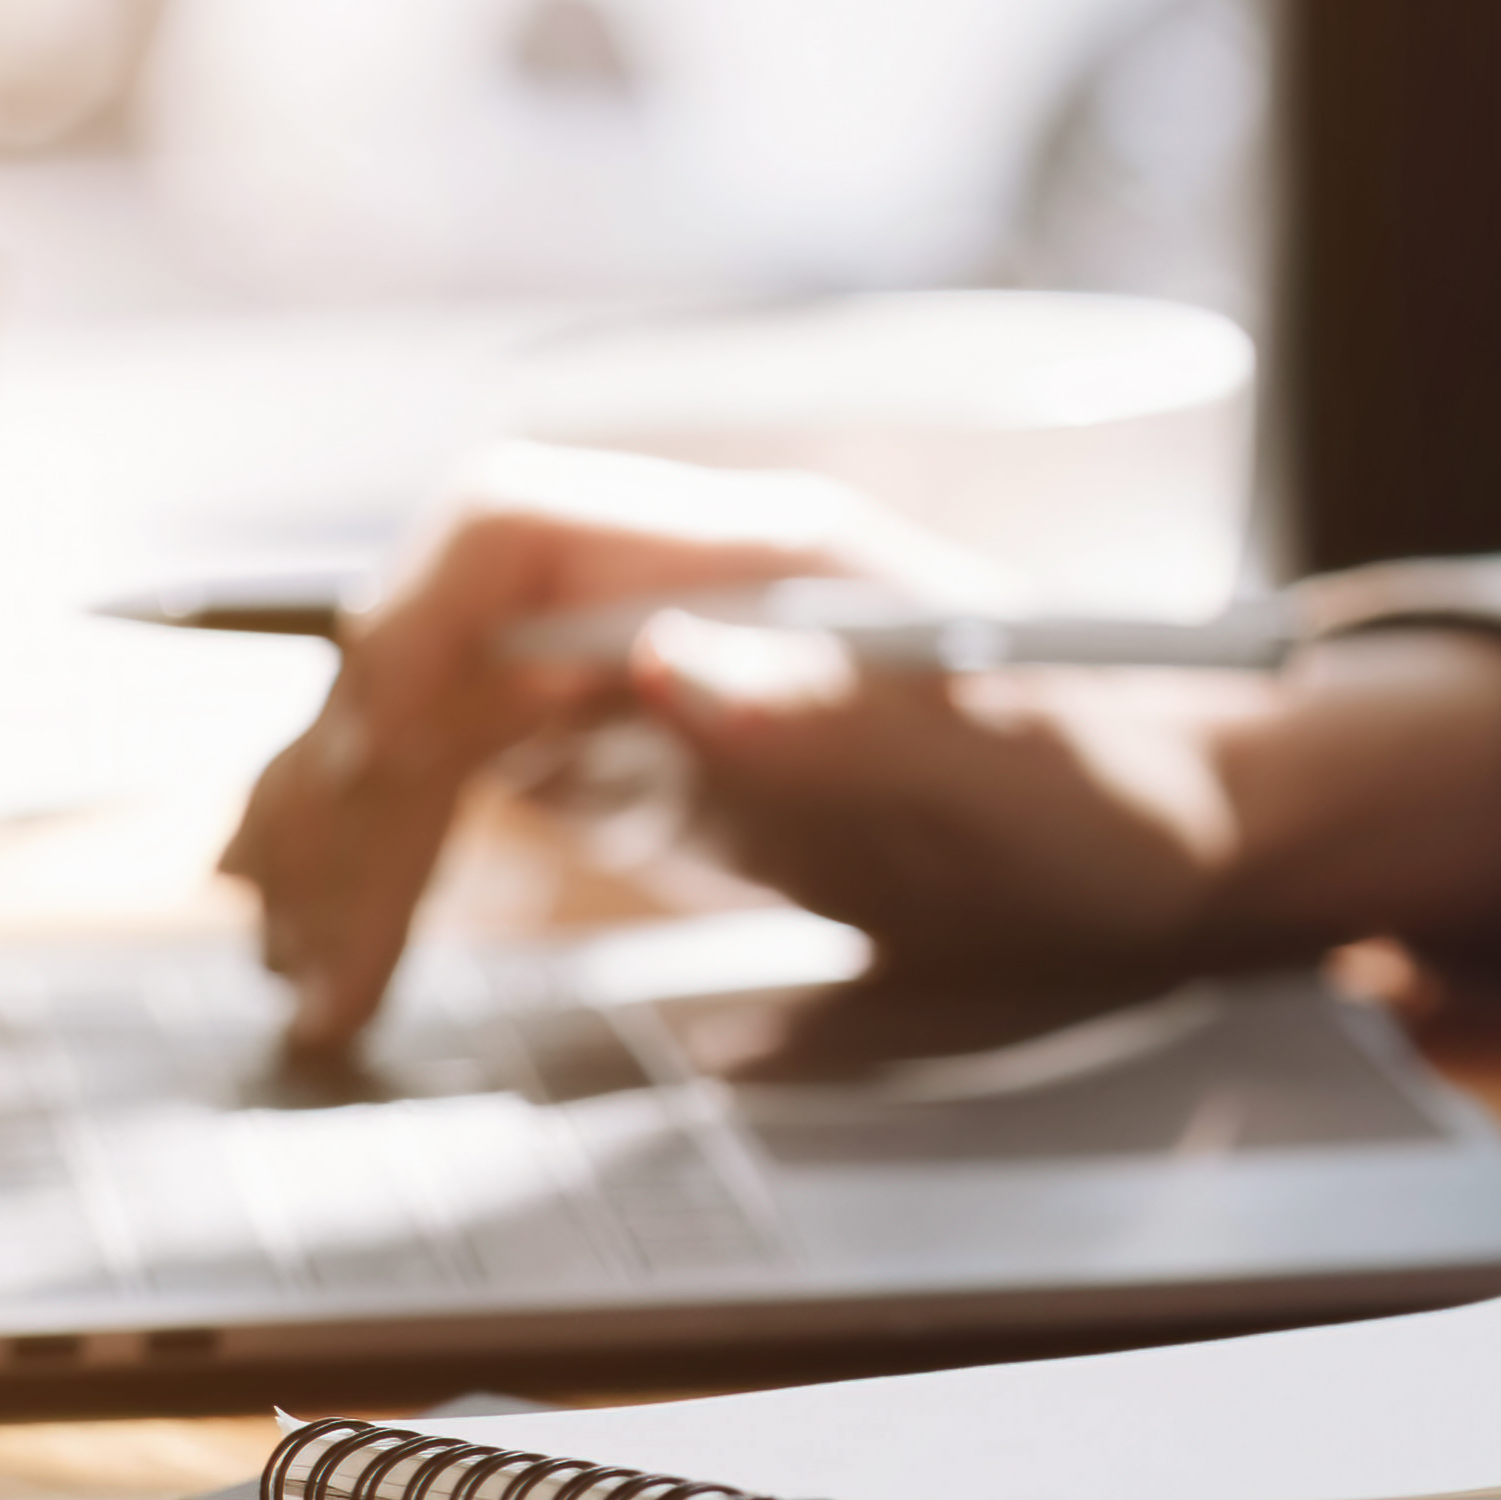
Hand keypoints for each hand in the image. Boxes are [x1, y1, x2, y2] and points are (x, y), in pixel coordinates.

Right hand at [226, 450, 1500, 1041]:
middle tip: (330, 965)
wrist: (1189, 832)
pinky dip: (386, 859)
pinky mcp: (637, 760)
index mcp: (770, 555)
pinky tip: (342, 949)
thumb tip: (667, 664)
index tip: (382, 778)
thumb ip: (853, 716)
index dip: (417, 627)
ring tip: (311, 978)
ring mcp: (647, 669)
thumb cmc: (1127, 794)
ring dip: (342, 831)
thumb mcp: (1022, 776)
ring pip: (424, 713)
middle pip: (437, 636)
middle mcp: (684, 587)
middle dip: (356, 785)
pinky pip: (461, 784)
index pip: (518, 521)